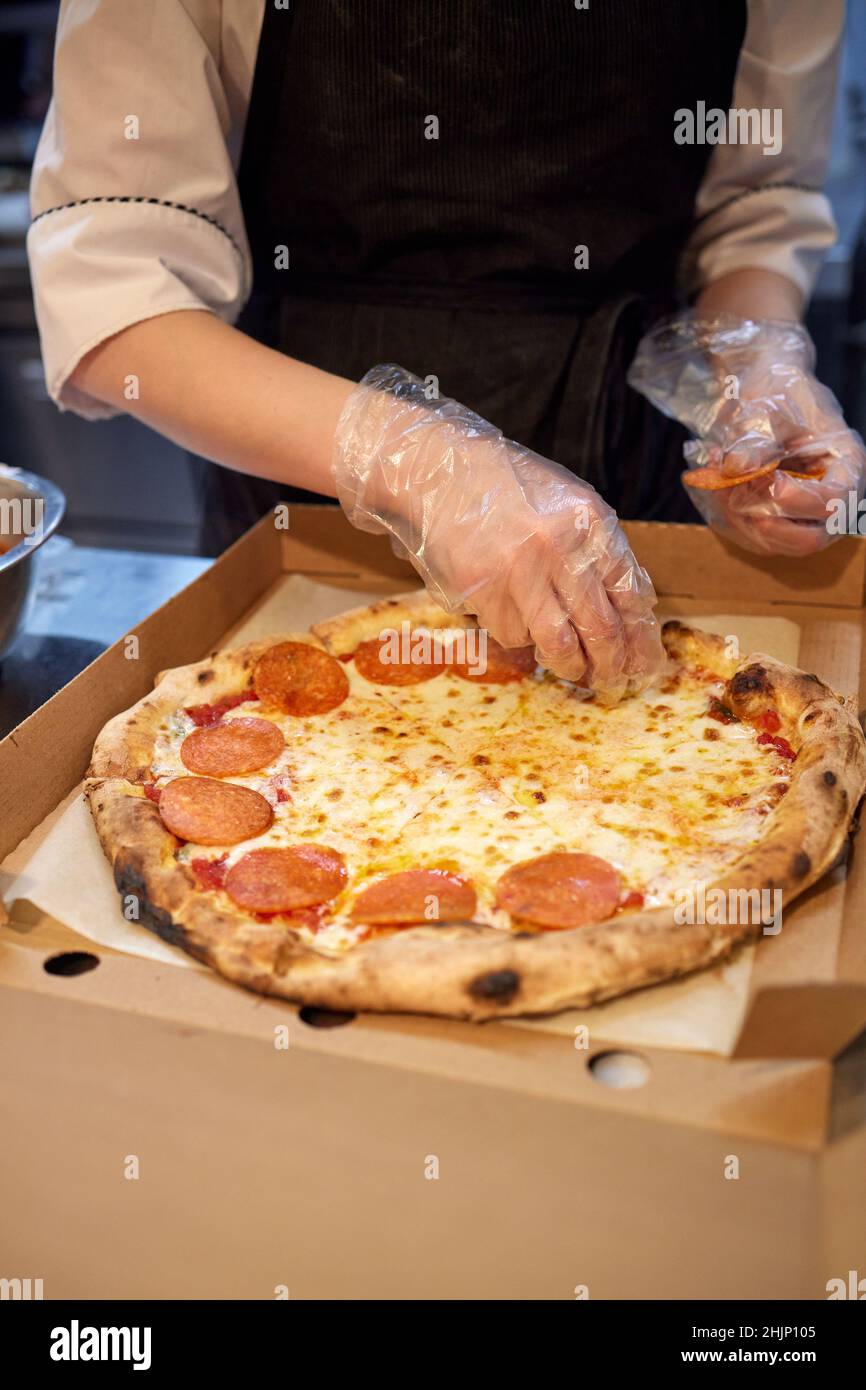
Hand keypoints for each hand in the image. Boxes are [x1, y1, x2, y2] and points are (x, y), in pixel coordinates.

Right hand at [331, 364, 664, 699]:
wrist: (440, 472)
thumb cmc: (510, 487)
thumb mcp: (570, 503)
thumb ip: (600, 549)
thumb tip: (635, 606)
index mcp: (589, 522)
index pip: (629, 593)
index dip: (640, 636)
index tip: (645, 661)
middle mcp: (559, 548)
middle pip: (599, 627)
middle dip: (612, 664)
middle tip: (615, 682)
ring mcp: (518, 573)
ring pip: (558, 643)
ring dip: (571, 667)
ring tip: (575, 672)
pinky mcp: (481, 593)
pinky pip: (513, 634)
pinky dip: (522, 637)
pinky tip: (521, 623)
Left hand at [629, 313, 865, 555]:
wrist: (764, 393)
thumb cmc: (777, 394)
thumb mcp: (768, 407)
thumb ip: (756, 437)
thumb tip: (736, 467)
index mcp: (847, 466)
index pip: (833, 503)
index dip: (796, 499)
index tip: (765, 478)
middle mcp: (832, 500)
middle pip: (808, 539)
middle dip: (766, 519)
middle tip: (737, 487)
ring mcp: (804, 516)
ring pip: (776, 544)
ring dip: (740, 518)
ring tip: (721, 476)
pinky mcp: (777, 522)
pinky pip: (753, 538)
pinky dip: (730, 517)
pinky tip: (718, 484)